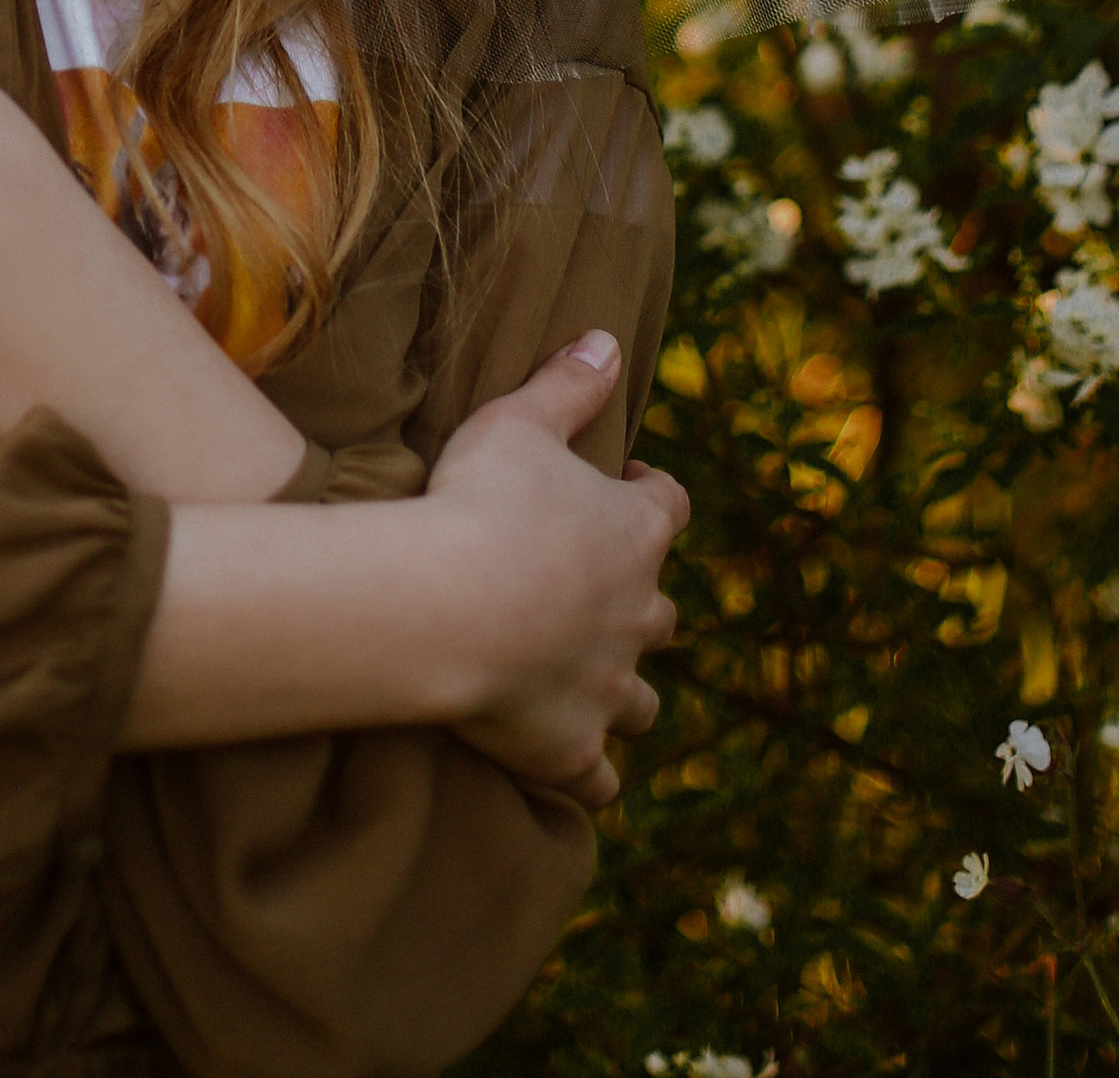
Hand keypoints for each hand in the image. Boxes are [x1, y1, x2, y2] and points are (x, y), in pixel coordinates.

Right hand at [421, 336, 688, 806]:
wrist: (449, 606)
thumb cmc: (480, 502)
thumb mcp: (519, 421)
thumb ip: (568, 383)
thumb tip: (610, 338)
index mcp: (632, 533)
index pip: (668, 507)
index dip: (650, 494)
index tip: (623, 483)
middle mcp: (636, 614)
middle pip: (661, 614)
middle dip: (639, 601)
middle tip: (595, 587)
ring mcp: (608, 686)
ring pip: (641, 700)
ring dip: (622, 689)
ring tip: (592, 680)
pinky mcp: (573, 748)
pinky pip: (600, 780)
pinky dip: (593, 775)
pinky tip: (578, 773)